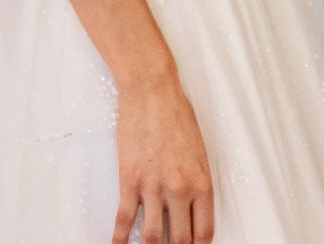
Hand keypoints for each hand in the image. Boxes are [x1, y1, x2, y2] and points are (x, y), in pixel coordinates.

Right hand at [114, 75, 214, 243]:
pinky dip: (120, 239)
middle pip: (180, 239)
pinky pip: (124, 219)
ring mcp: (153, 187)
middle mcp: (180, 189)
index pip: (204, 231)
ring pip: (152, 237)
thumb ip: (198, 181)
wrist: (152, 93)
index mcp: (202, 182)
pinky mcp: (130, 181)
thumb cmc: (177, 115)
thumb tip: (193, 206)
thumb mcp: (200, 150)